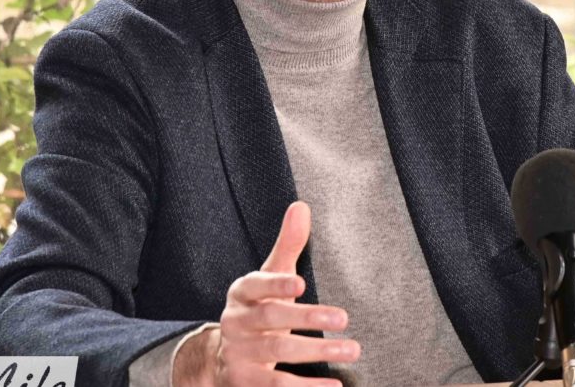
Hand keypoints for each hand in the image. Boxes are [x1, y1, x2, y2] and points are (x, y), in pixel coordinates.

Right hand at [174, 201, 359, 386]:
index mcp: (242, 293)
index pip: (256, 285)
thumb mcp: (270, 277)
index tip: (300, 282)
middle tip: (344, 319)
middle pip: (271, 319)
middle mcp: (236, 323)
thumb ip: (288, 245)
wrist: (223, 360)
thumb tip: (301, 206)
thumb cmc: (259, 310)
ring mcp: (239, 355)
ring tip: (351, 349)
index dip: (276, 284)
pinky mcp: (245, 383)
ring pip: (277, 353)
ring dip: (316, 352)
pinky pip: (277, 386)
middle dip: (307, 318)